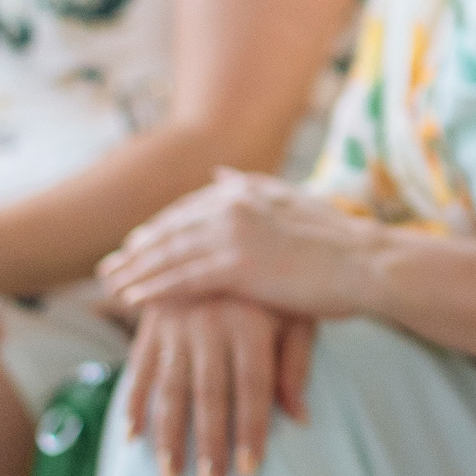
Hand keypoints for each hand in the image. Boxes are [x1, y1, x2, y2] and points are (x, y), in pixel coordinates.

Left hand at [99, 170, 381, 318]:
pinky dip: (153, 289)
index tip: (135, 245)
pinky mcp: (237, 265)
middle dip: (136, 249)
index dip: (159, 229)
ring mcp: (234, 233)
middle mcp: (235, 203)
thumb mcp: (292, 201)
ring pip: (168, 254)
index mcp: (247, 189)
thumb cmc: (337, 241)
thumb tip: (219, 174)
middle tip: (108, 266)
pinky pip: (182, 279)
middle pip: (170, 228)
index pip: (188, 209)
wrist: (366, 262)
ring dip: (134, 271)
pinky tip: (132, 300)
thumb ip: (251, 189)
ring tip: (110, 286)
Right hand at [122, 296, 314, 475]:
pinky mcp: (152, 324)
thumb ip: (296, 364)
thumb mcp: (296, 315)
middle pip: (210, 394)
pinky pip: (139, 370)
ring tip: (171, 475)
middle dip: (209, 443)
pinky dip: (134, 405)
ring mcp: (177, 324)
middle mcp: (212, 324)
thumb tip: (300, 418)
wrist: (224, 240)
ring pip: (171, 388)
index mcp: (251, 322)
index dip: (251, 429)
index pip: (252, 386)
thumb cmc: (272, 290)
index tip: (250, 470)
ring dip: (169, 435)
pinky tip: (132, 439)